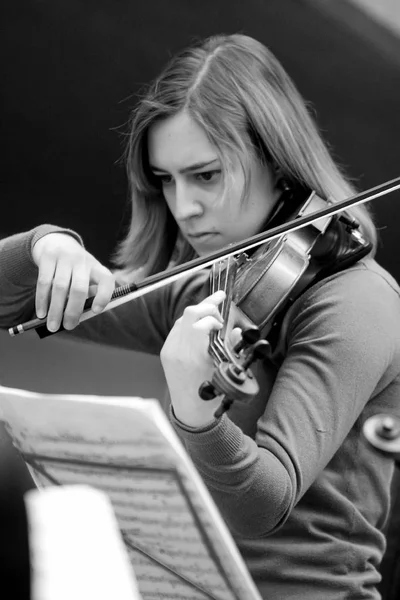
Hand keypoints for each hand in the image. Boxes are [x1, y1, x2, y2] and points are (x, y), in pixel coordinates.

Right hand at [32, 233, 114, 331]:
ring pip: (60, 287)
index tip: (95, 311)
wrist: (57, 241)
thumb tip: (76, 318)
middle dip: (73, 311)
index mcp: (97, 268)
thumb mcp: (85, 276)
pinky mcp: (48, 257)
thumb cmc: (74, 269)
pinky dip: (42, 300)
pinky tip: (41, 313)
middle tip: (68, 326)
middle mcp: (83, 261)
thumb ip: (85, 296)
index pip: (106, 281)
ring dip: (55, 310)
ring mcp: (65, 257)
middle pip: (79, 288)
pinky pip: (44, 282)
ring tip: (52, 326)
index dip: (103, 296)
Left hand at [160, 290, 225, 426]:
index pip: (200, 323)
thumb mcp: (225, 372)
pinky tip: (200, 323)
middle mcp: (178, 351)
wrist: (191, 412)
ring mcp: (169, 350)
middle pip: (189, 313)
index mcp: (193, 356)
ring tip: (212, 309)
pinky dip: (189, 322)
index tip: (223, 323)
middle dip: (206, 304)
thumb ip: (231, 347)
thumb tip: (235, 329)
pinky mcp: (166, 352)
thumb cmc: (210, 396)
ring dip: (197, 312)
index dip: (214, 317)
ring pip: (182, 318)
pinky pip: (177, 328)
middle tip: (220, 299)